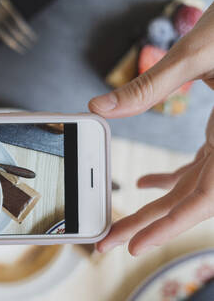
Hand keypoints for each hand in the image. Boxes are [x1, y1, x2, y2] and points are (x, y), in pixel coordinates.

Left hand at [88, 3, 213, 255]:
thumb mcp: (194, 55)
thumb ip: (147, 86)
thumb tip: (97, 108)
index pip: (204, 197)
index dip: (169, 226)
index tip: (136, 245)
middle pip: (188, 201)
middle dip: (146, 224)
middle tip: (108, 243)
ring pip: (190, 189)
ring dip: (154, 208)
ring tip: (119, 224)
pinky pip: (195, 171)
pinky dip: (167, 181)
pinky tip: (141, 185)